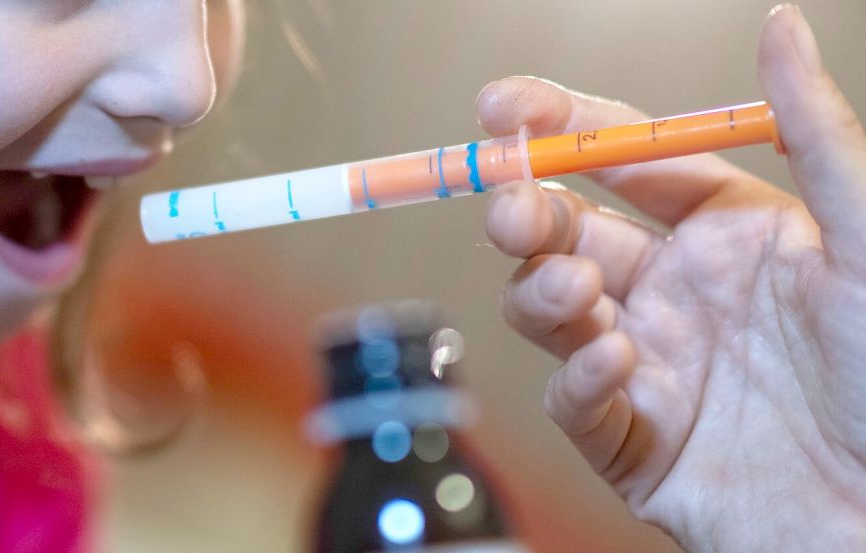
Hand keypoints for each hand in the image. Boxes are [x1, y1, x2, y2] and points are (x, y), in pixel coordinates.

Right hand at [477, 5, 865, 550]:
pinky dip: (579, 376)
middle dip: (525, 210)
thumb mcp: (864, 241)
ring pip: (549, 311)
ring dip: (543, 291)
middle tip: (512, 205)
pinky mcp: (632, 440)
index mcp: (724, 232)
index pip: (622, 160)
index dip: (558, 128)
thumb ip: (814, 132)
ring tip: (574, 291)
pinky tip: (617, 362)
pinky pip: (576, 399)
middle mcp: (676, 292)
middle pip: (565, 232)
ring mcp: (648, 365)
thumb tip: (781, 26)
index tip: (504, 107)